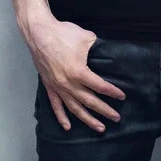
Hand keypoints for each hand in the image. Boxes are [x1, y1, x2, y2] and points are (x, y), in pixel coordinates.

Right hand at [26, 16, 126, 132]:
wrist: (39, 33)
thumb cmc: (63, 34)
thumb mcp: (86, 37)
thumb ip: (97, 47)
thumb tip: (107, 52)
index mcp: (78, 72)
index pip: (100, 86)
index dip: (112, 92)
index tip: (122, 97)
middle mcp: (68, 84)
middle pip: (90, 101)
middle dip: (104, 110)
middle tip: (116, 118)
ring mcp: (58, 87)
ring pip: (75, 108)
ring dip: (88, 119)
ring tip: (100, 127)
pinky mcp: (49, 86)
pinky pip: (56, 105)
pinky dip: (61, 117)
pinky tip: (68, 127)